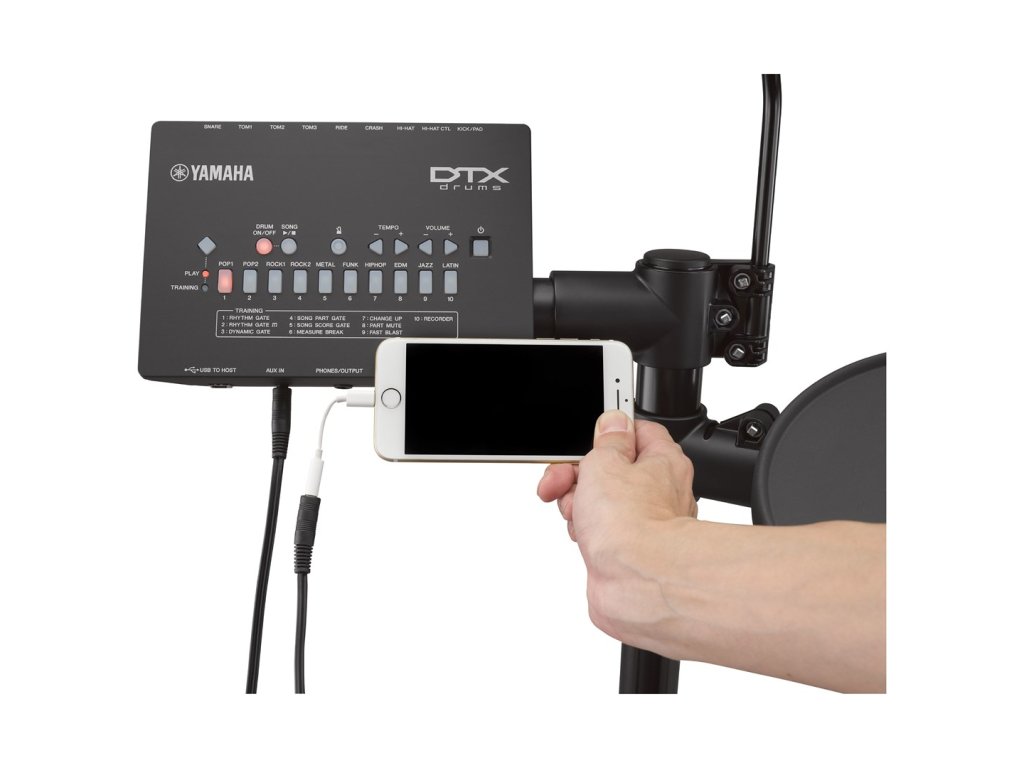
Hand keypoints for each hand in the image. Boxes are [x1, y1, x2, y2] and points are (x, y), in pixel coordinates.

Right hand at [536, 411, 697, 645]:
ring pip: (600, 502)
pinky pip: (599, 531)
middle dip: (578, 473)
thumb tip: (613, 423)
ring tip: (576, 512)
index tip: (585, 435)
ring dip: (577, 503)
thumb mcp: (606, 462)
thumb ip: (606, 440)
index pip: (636, 432)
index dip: (607, 432)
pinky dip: (584, 531)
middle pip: (610, 469)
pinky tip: (583, 535)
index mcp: (662, 461)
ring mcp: (642, 524)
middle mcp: (658, 492)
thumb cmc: (632, 524)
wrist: (638, 582)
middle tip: (562, 478)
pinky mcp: (627, 551)